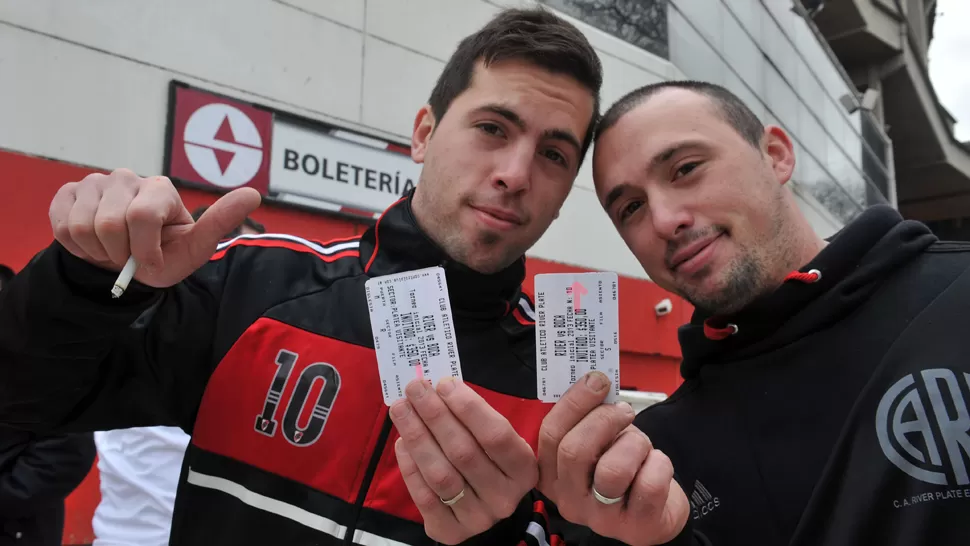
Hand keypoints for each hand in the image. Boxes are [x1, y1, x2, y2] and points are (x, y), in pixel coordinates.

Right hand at [49, 168, 260, 287]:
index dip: (143, 250)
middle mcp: (127, 178)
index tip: (152, 263)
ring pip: (82, 226)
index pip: (142, 216)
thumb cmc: (164, 255)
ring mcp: (95, 183)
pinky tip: (93, 245)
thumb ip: (220, 222)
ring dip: (98, 252)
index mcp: (160, 189)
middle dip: (121, 254)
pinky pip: (61, 226)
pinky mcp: (67, 193)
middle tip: (130, 258)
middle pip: (111, 224)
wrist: (125, 265)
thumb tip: (254, 194)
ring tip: (113, 252)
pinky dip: (76, 248)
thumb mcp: (195, 248)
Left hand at [390, 378, 536, 544]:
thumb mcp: (498, 440)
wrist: (488, 509)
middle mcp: (504, 497)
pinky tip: (402, 442)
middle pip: (464, 452)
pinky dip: (410, 467)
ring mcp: (478, 518)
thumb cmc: (491, 463)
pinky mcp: (451, 532)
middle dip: (435, 416)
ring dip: (418, 437)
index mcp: (523, 470)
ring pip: (441, 475)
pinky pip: (425, 497)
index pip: (496, 435)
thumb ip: (475, 417)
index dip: (469, 408)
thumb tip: (439, 388)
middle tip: (414, 388)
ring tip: (401, 410)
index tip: (444, 384)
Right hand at [537, 372, 688, 544]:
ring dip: (634, 444)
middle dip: (603, 420)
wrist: (655, 510)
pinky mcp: (635, 527)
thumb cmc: (622, 467)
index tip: (597, 380)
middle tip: (624, 411)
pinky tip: (656, 465)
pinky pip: (649, 485)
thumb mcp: (599, 443)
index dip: (574, 403)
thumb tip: (595, 382)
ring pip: (612, 471)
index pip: (549, 435)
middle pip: (574, 451)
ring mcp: (600, 518)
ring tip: (641, 445)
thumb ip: (589, 420)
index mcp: (552, 475)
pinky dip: (659, 464)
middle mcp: (569, 500)